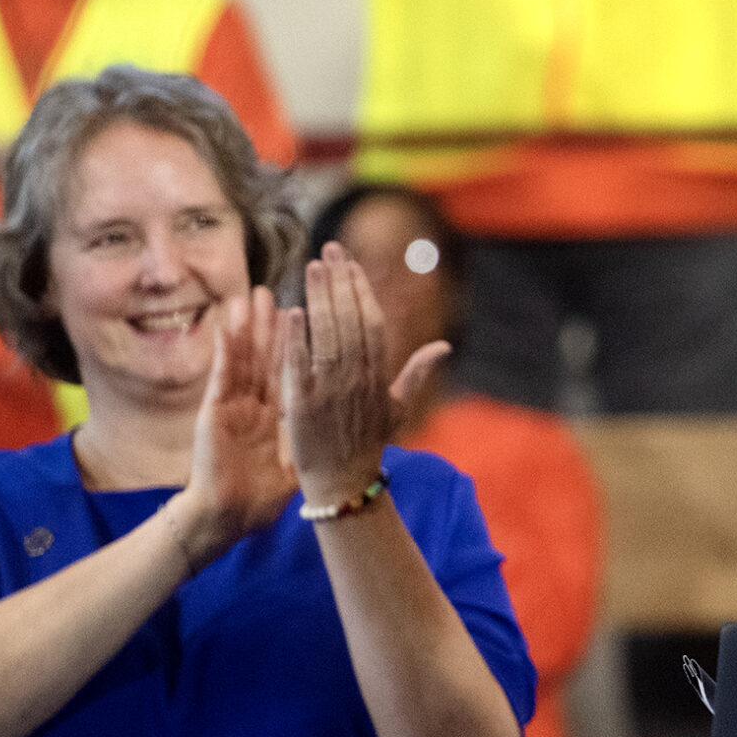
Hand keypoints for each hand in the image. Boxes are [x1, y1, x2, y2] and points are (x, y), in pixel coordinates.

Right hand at [168, 289, 297, 567]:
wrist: (230, 517)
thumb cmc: (261, 497)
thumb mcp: (295, 463)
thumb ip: (313, 441)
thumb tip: (340, 435)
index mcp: (275, 414)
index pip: (291, 369)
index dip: (300, 342)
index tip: (312, 312)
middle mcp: (254, 404)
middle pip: (266, 355)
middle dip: (273, 324)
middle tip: (277, 291)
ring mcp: (233, 405)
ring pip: (242, 358)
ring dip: (247, 327)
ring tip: (253, 295)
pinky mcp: (215, 413)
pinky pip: (222, 376)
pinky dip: (225, 350)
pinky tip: (227, 326)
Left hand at [283, 244, 447, 509]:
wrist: (344, 484)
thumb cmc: (368, 443)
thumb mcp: (398, 408)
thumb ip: (417, 372)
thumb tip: (445, 346)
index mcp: (379, 376)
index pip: (374, 323)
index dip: (362, 291)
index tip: (349, 264)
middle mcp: (357, 379)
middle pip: (351, 321)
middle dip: (340, 284)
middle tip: (328, 251)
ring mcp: (330, 391)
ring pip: (328, 336)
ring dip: (320, 300)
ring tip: (311, 268)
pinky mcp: (303, 405)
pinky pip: (300, 366)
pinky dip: (297, 340)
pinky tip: (292, 312)